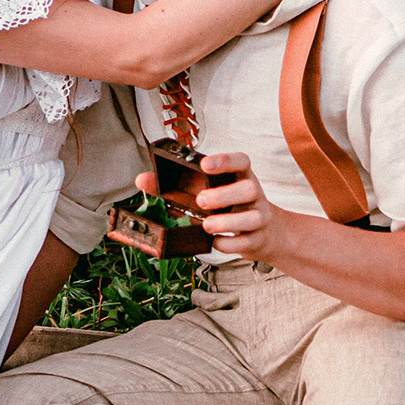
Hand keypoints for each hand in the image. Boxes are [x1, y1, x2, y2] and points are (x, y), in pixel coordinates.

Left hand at [135, 152, 286, 261]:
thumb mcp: (206, 192)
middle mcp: (254, 194)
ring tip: (207, 225)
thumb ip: (173, 186)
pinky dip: (229, 244)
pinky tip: (215, 242)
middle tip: (201, 201)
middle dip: (224, 195)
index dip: (225, 160)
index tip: (205, 165)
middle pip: (250, 188)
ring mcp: (260, 216)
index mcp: (240, 177)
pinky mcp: (259, 238)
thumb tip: (142, 180)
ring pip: (252, 217)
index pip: (241, 161)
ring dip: (227, 222)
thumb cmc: (227, 207)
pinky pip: (247, 242)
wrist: (263, 233)